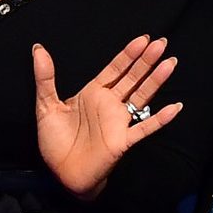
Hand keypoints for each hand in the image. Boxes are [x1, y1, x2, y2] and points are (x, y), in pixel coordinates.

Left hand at [33, 35, 182, 198]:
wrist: (61, 174)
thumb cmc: (55, 142)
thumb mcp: (45, 106)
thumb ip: (45, 78)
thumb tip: (38, 49)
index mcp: (94, 94)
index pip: (115, 69)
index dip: (129, 54)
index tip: (143, 39)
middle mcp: (110, 104)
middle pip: (133, 78)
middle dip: (147, 60)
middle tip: (161, 42)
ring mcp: (119, 121)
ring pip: (142, 96)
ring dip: (156, 81)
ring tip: (169, 64)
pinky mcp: (123, 140)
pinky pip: (145, 128)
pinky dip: (160, 119)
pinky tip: (174, 108)